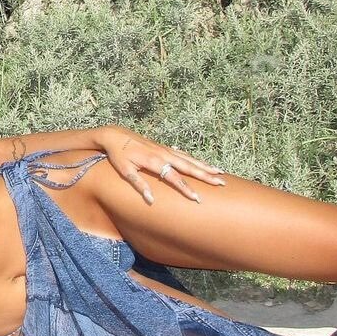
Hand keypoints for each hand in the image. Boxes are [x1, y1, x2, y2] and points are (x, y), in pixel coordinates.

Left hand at [94, 125, 225, 204]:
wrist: (116, 135)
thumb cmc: (119, 155)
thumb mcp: (125, 171)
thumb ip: (139, 185)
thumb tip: (151, 200)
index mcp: (154, 161)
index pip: (174, 178)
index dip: (186, 189)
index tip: (197, 198)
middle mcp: (164, 154)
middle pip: (189, 167)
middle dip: (206, 175)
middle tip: (221, 182)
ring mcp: (166, 150)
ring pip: (189, 159)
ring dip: (205, 166)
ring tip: (220, 171)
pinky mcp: (165, 147)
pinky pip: (184, 154)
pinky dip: (195, 159)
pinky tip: (203, 163)